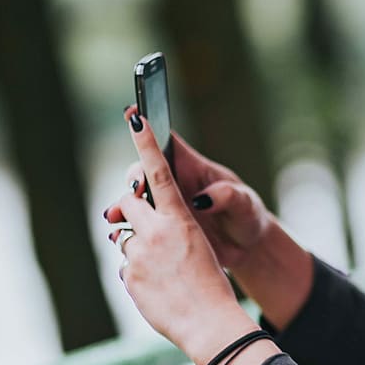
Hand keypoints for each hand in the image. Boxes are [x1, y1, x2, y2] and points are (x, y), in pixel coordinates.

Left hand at [106, 110, 251, 362]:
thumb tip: (147, 219)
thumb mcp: (200, 246)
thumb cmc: (212, 285)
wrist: (210, 325)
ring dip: (137, 244)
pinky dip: (138, 272)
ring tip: (163, 267)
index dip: (146, 141)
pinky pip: (125, 265)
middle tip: (141, 213)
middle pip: (129, 200)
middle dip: (130, 203)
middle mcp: (156, 232)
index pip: (158, 171)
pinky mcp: (129, 278)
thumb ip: (172, 227)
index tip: (135, 115)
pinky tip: (159, 287)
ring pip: (124, 236)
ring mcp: (139, 256)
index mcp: (180, 219)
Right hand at [108, 130, 273, 274]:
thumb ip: (227, 195)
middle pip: (145, 170)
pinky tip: (119, 236)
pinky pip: (139, 225)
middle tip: (137, 190)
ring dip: (123, 205)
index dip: (150, 127)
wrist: (248, 249)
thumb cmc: (249, 216)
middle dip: (135, 176)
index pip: (168, 143)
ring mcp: (168, 207)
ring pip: (137, 200)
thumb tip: (202, 199)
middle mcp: (176, 184)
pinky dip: (127, 229)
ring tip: (115, 215)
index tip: (133, 115)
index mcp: (194, 169)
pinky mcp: (165, 228)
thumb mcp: (244, 203)